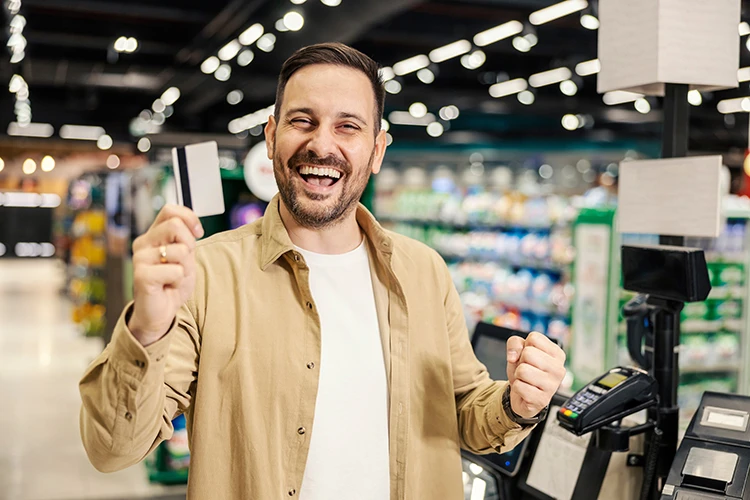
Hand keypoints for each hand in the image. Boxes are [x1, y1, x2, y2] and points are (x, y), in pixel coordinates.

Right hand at [128, 205, 203, 345]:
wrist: (160, 312)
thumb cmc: (172, 283)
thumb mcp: (185, 257)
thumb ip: (186, 239)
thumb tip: (194, 225)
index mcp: (153, 235)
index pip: (170, 210)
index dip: (189, 217)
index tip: (198, 233)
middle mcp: (143, 244)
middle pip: (176, 226)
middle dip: (189, 246)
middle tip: (184, 263)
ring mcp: (140, 259)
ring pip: (180, 250)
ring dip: (186, 268)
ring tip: (174, 278)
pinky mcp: (141, 276)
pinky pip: (176, 270)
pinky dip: (179, 281)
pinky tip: (168, 287)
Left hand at [506, 332, 565, 418]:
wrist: (523, 394)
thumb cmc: (525, 369)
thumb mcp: (518, 351)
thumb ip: (515, 342)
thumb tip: (513, 356)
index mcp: (557, 354)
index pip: (534, 338)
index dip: (525, 347)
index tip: (529, 357)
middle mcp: (559, 369)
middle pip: (528, 353)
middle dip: (521, 361)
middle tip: (527, 370)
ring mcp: (553, 386)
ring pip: (523, 370)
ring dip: (518, 375)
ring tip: (526, 380)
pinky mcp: (542, 400)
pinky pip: (519, 386)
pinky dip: (517, 388)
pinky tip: (526, 390)